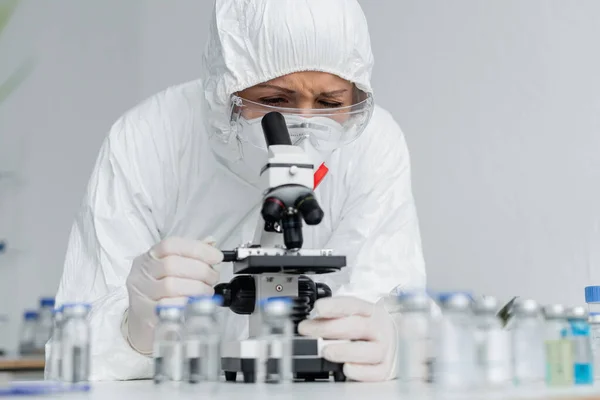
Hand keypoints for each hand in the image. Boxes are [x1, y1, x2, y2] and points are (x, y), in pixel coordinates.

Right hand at [124, 237, 222, 353]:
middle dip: (201, 270)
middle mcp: (142, 272)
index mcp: (149, 257)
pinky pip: (168, 307)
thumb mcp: (170, 267)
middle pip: (172, 265)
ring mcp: (141, 293)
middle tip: (213, 277)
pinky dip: (186, 303)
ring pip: (171, 286)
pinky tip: (195, 303)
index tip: (216, 257)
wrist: (140, 319)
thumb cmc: (159, 290)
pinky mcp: (145, 314)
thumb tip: (211, 243)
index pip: (171, 245)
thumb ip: (190, 254)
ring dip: (197, 288)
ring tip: (207, 291)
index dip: (197, 249)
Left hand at [298, 296, 396, 381]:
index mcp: (370, 311)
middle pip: (358, 326)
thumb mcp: (353, 318)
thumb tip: (308, 326)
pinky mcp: (385, 368)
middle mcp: (379, 329)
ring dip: (345, 351)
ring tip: (326, 352)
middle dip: (330, 328)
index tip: (318, 308)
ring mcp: (384, 349)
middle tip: (309, 331)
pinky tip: (346, 368)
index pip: (353, 305)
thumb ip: (332, 320)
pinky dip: (360, 371)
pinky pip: (374, 372)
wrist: (392, 343)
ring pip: (369, 351)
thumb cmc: (367, 331)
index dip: (335, 306)